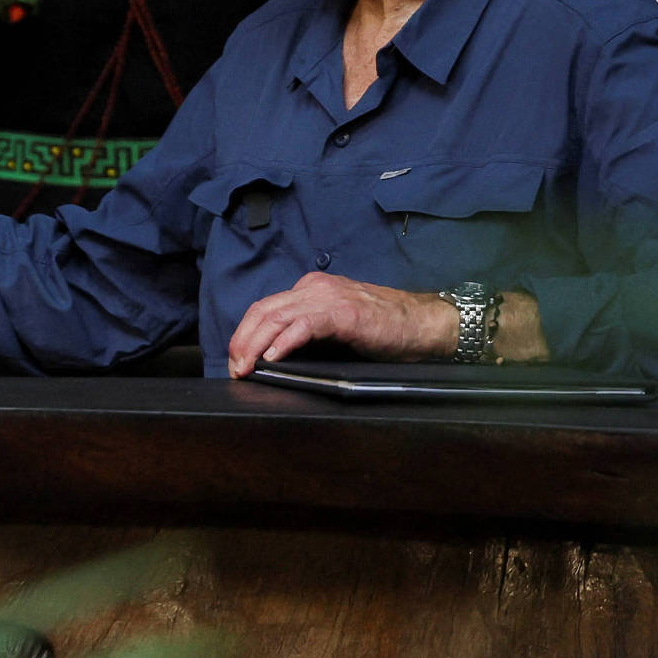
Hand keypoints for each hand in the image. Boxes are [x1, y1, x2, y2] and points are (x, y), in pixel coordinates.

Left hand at [225, 272, 456, 376]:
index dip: (244, 334)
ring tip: (245, 366)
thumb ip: (309, 332)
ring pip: (276, 316)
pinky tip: (272, 357)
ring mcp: (328, 298)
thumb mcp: (337, 326)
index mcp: (310, 290)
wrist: (423, 323)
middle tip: (234, 368)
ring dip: (254, 344)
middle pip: (262, 311)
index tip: (236, 360)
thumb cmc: (383, 329)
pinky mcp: (343, 313)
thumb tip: (275, 358)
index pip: (265, 308)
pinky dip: (284, 342)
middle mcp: (314, 289)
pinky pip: (304, 325)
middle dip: (241, 341)